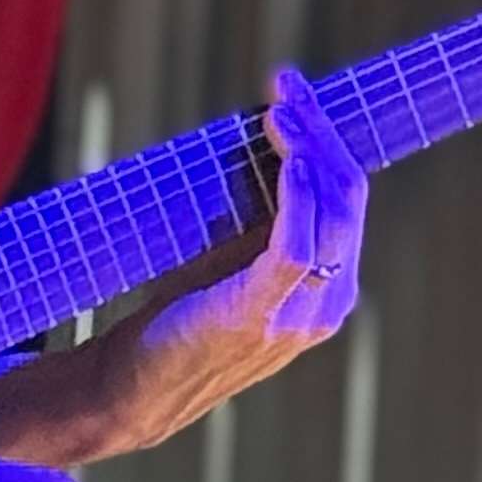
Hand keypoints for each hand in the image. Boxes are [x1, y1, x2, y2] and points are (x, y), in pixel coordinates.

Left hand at [97, 66, 366, 446]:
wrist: (133, 393)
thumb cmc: (174, 324)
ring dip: (308, 148)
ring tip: (282, 109)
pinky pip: (296, 244)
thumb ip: (260, 224)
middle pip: (348, 199)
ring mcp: (300, 316)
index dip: (328, 142)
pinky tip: (289, 158)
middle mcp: (327, 305)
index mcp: (327, 291)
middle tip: (287, 88)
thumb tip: (268, 148)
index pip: (348, 202)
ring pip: (331, 213)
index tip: (294, 96)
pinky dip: (297, 195)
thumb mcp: (229, 265)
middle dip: (322, 133)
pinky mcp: (260, 314)